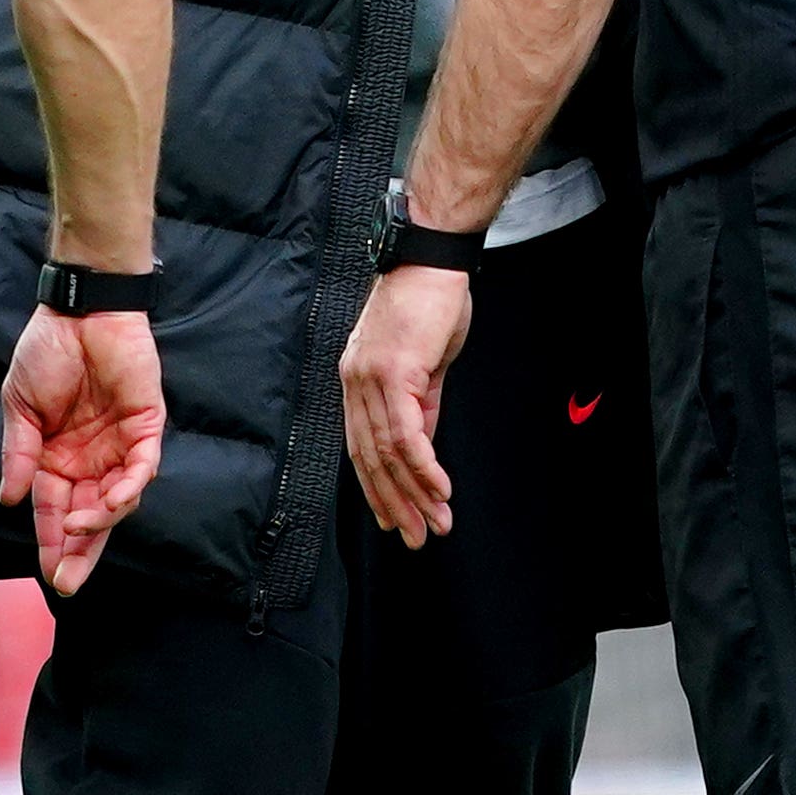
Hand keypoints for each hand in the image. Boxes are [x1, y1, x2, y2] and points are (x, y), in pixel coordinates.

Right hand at [0, 306, 165, 595]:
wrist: (80, 309)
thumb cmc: (47, 352)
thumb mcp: (20, 407)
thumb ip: (18, 454)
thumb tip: (9, 500)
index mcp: (56, 458)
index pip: (54, 511)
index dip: (50, 542)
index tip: (47, 573)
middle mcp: (89, 459)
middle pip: (88, 517)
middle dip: (79, 552)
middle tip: (68, 580)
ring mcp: (119, 444)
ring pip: (117, 500)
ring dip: (98, 521)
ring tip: (77, 529)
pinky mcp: (145, 426)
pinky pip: (142, 467)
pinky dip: (130, 488)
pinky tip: (112, 503)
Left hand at [339, 266, 472, 548]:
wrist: (433, 258)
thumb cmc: (431, 300)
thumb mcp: (425, 361)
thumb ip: (421, 404)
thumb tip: (423, 447)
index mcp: (357, 378)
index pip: (361, 446)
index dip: (377, 487)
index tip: (393, 518)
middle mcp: (355, 381)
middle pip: (370, 458)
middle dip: (393, 503)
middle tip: (413, 538)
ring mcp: (371, 378)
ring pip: (388, 454)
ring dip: (414, 495)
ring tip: (435, 525)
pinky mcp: (395, 373)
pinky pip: (407, 435)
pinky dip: (423, 468)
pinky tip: (439, 491)